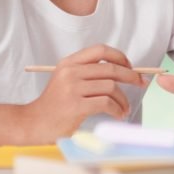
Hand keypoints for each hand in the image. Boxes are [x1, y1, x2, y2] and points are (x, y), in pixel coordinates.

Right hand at [23, 44, 146, 141]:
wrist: (33, 123)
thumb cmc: (54, 105)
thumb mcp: (66, 80)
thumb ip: (87, 73)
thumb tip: (122, 70)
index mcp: (69, 63)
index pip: (100, 50)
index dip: (119, 56)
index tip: (130, 66)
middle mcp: (70, 72)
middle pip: (110, 68)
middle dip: (131, 76)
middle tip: (140, 83)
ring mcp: (72, 88)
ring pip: (111, 87)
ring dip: (123, 99)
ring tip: (125, 108)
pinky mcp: (76, 106)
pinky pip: (106, 103)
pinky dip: (117, 109)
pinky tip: (118, 114)